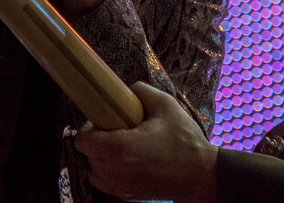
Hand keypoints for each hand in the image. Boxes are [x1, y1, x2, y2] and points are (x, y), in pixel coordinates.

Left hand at [75, 82, 217, 202]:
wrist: (202, 177)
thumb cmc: (185, 143)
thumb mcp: (167, 106)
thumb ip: (142, 92)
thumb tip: (129, 90)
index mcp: (119, 148)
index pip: (82, 139)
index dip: (90, 126)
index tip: (106, 120)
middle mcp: (114, 171)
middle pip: (87, 153)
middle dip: (98, 139)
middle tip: (119, 130)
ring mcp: (119, 187)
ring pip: (94, 169)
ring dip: (102, 157)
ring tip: (124, 147)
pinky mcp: (126, 196)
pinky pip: (106, 182)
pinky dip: (111, 171)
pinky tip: (130, 161)